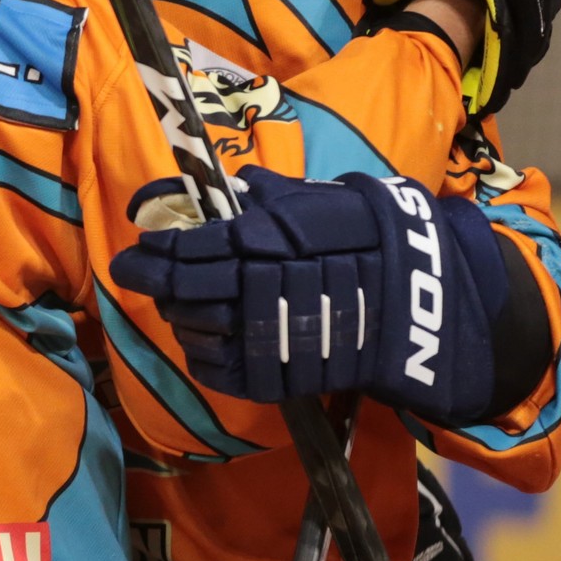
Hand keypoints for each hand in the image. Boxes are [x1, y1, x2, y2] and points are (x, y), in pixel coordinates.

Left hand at [111, 167, 511, 424]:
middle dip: (155, 280)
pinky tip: (200, 340)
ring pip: (199, 329)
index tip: (137, 248)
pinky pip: (223, 371)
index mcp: (273, 241)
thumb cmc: (374, 243)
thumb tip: (235, 185)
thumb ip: (274, 199)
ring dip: (179, 315)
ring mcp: (272, 336)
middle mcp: (267, 287)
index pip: (198, 247)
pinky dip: (204, 356)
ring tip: (174, 304)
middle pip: (189, 288)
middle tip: (133, 272)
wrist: (427, 305)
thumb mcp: (326, 204)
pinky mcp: (283, 376)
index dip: (161, 249)